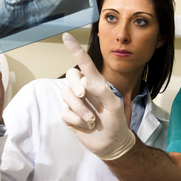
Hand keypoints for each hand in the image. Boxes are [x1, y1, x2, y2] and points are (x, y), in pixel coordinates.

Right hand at [61, 33, 135, 159]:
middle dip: (75, 85)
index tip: (66, 36)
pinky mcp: (69, 115)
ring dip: (80, 109)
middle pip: (70, 76)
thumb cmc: (116, 121)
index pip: (85, 62)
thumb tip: (84, 81)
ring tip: (92, 119)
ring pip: (66, 95)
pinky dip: (76, 120)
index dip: (75, 49)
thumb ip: (101, 91)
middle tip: (83, 95)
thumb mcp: (114, 105)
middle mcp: (83, 89)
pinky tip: (85, 125)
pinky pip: (65, 112)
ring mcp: (75, 102)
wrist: (112, 143)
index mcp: (96, 83)